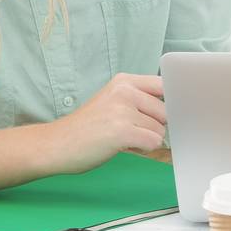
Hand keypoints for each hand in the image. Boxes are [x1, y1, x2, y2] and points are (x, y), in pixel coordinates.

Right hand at [45, 73, 167, 173]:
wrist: (55, 144)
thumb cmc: (87, 127)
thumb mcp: (113, 101)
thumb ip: (140, 100)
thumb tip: (176, 109)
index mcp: (124, 81)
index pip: (164, 86)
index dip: (168, 103)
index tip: (162, 114)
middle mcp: (124, 91)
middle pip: (165, 112)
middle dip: (153, 126)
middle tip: (129, 130)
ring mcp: (123, 110)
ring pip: (159, 129)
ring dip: (145, 139)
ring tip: (121, 138)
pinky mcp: (122, 131)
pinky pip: (153, 142)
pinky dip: (143, 148)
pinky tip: (123, 146)